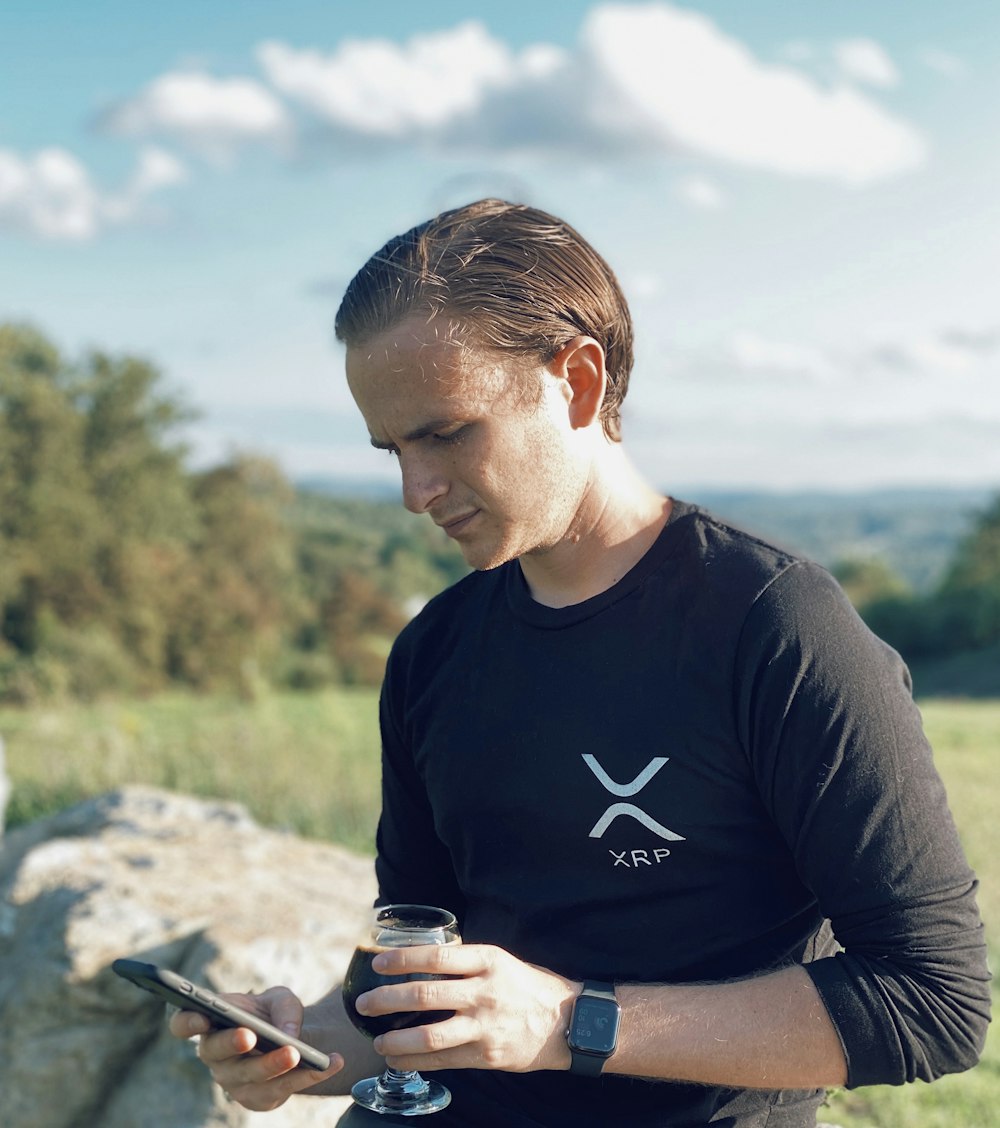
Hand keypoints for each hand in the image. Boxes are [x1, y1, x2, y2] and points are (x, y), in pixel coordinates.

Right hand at [168, 986, 342, 1110]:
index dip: (186, 1022)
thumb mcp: (280, 999)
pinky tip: (332, 1062)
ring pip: (251, 1077)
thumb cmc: (272, 1014)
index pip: (183, 1024)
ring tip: (297, 1053)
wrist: (290, 1038)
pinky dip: (310, 1075)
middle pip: (217, 1054)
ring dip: (274, 1066)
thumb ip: (283, 1008)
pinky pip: (282, 1090)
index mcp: (211, 1024)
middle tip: (250, 1036)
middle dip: (233, 1044)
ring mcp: (234, 1082)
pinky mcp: (258, 1098)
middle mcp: (216, 1056)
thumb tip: (289, 1033)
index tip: (199, 1016)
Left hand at [354, 943, 577, 1073]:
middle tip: (364, 1003)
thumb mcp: (500, 961)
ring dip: (397, 1040)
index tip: (378, 962)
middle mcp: (484, 992)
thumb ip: (466, 963)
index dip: (402, 959)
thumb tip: (421, 961)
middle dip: (387, 1000)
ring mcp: (485, 1027)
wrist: (567, 1022)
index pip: (435, 957)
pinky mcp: (488, 1055)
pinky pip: (444, 1060)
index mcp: (487, 961)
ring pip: (430, 1035)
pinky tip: (398, 1060)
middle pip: (425, 996)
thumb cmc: (528, 986)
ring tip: (378, 1040)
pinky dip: (416, 1062)